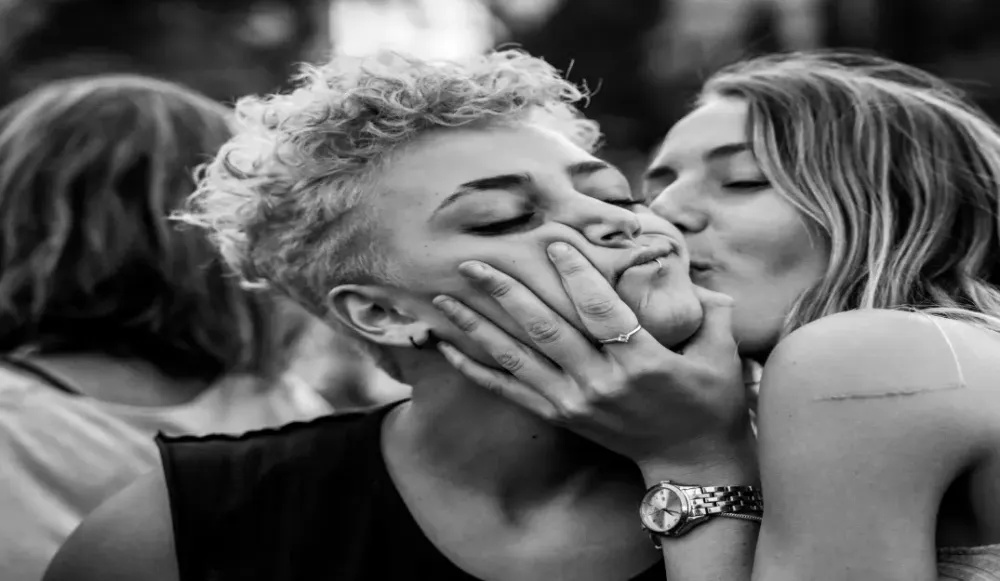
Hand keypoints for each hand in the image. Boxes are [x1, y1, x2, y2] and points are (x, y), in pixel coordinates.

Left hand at [433, 242, 754, 479]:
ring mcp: (575, 402)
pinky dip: (477, 370)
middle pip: (545, 329)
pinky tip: (448, 348)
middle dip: (505, 292)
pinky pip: (510, 391)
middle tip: (472, 261)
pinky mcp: (561, 417)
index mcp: (641, 361)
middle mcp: (601, 382)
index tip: (551, 242)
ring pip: (519, 358)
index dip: (575, 274)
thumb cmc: (711, 403)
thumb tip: (695, 273)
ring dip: (478, 326)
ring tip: (445, 297)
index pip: (600, 309)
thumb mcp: (721, 354)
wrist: (692, 465)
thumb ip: (710, 310)